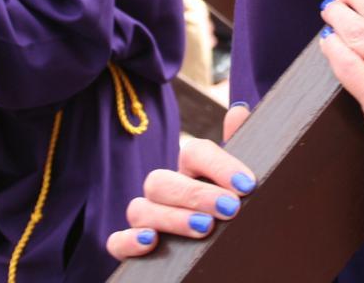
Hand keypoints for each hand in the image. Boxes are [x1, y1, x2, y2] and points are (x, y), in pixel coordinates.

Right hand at [106, 104, 254, 259]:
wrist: (224, 253)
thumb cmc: (228, 210)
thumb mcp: (239, 183)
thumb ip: (241, 147)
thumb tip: (239, 110)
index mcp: (189, 171)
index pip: (194, 152)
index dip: (219, 166)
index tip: (247, 185)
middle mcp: (163, 192)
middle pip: (161, 180)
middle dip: (196, 194)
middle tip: (229, 208)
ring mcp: (145, 218)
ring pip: (140, 209)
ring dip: (171, 218)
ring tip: (204, 228)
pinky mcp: (131, 247)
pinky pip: (116, 241)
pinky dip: (129, 241)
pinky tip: (152, 242)